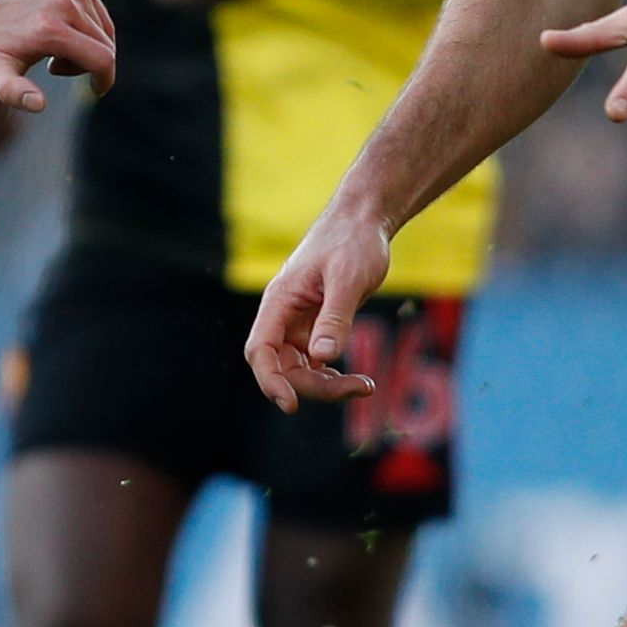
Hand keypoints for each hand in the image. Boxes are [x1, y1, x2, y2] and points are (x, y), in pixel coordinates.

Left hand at [0, 0, 116, 112]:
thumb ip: (12, 92)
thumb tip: (39, 103)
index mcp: (50, 29)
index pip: (102, 59)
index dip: (104, 79)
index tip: (95, 89)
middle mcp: (65, 4)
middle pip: (105, 46)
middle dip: (90, 64)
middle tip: (56, 66)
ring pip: (103, 31)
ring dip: (88, 46)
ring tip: (54, 49)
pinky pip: (98, 14)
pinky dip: (88, 29)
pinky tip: (63, 32)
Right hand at [244, 208, 391, 412]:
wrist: (364, 221)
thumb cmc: (353, 241)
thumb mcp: (348, 278)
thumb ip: (335, 317)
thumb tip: (323, 356)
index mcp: (279, 300)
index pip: (260, 350)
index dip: (270, 380)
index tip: (291, 404)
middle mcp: (283, 315)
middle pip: (283, 367)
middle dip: (316, 386)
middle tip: (361, 387)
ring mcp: (298, 323)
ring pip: (300, 369)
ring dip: (327, 385)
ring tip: (366, 386)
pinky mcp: (315, 326)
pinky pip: (315, 361)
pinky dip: (332, 375)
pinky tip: (357, 380)